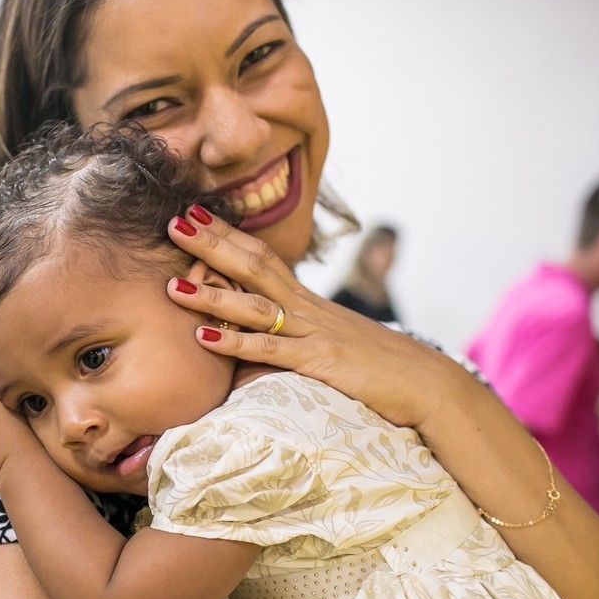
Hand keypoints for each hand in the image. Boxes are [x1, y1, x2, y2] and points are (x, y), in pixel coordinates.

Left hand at [166, 206, 467, 429]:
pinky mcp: (319, 362)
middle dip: (211, 245)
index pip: (261, 257)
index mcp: (307, 302)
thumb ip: (298, 331)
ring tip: (171, 284)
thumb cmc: (376, 368)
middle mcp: (307, 309)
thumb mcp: (331, 340)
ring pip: (254, 306)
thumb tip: (265, 329)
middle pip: (253, 267)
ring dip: (211, 295)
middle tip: (173, 222)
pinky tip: (204, 338)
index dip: (227, 235)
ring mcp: (313, 333)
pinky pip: (271, 350)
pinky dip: (236, 343)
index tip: (192, 215)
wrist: (426, 384)